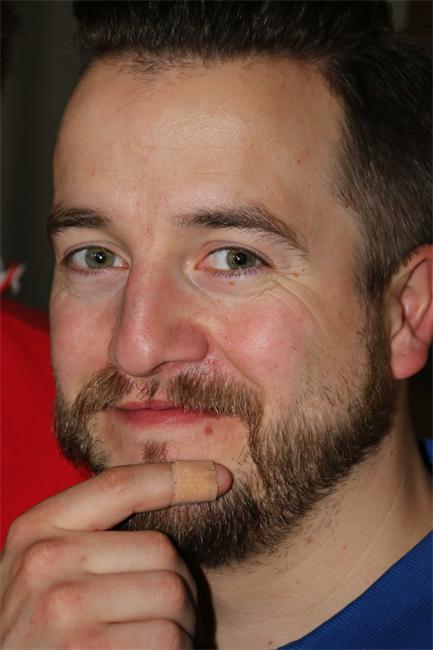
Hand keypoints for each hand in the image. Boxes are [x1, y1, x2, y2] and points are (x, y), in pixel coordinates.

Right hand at [1, 462, 229, 648]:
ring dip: (181, 624)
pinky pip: (168, 638)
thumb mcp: (44, 570)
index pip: (121, 485)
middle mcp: (45, 561)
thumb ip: (89, 533)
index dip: (178, 476)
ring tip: (153, 640)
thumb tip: (183, 488)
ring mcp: (64, 608)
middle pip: (161, 549)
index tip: (221, 477)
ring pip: (173, 594)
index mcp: (37, 528)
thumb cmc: (36, 628)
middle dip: (179, 585)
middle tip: (162, 616)